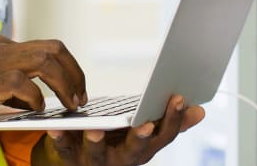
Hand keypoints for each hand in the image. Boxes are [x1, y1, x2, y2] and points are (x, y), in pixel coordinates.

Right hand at [0, 35, 86, 122]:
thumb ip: (0, 83)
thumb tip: (28, 101)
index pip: (42, 47)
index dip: (63, 67)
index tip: (72, 86)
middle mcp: (1, 48)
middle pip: (54, 47)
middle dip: (75, 71)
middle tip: (82, 95)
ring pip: (47, 60)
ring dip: (66, 84)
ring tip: (73, 105)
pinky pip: (26, 85)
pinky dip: (36, 99)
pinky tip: (35, 111)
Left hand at [31, 95, 204, 164]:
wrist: (83, 160)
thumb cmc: (118, 140)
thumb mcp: (145, 131)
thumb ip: (170, 122)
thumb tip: (200, 110)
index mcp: (144, 149)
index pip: (164, 136)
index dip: (173, 119)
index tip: (179, 98)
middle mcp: (123, 160)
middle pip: (135, 151)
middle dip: (140, 139)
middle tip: (146, 125)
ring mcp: (96, 161)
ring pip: (97, 155)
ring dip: (97, 144)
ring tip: (95, 131)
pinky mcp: (71, 157)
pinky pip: (64, 150)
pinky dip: (60, 140)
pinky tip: (56, 128)